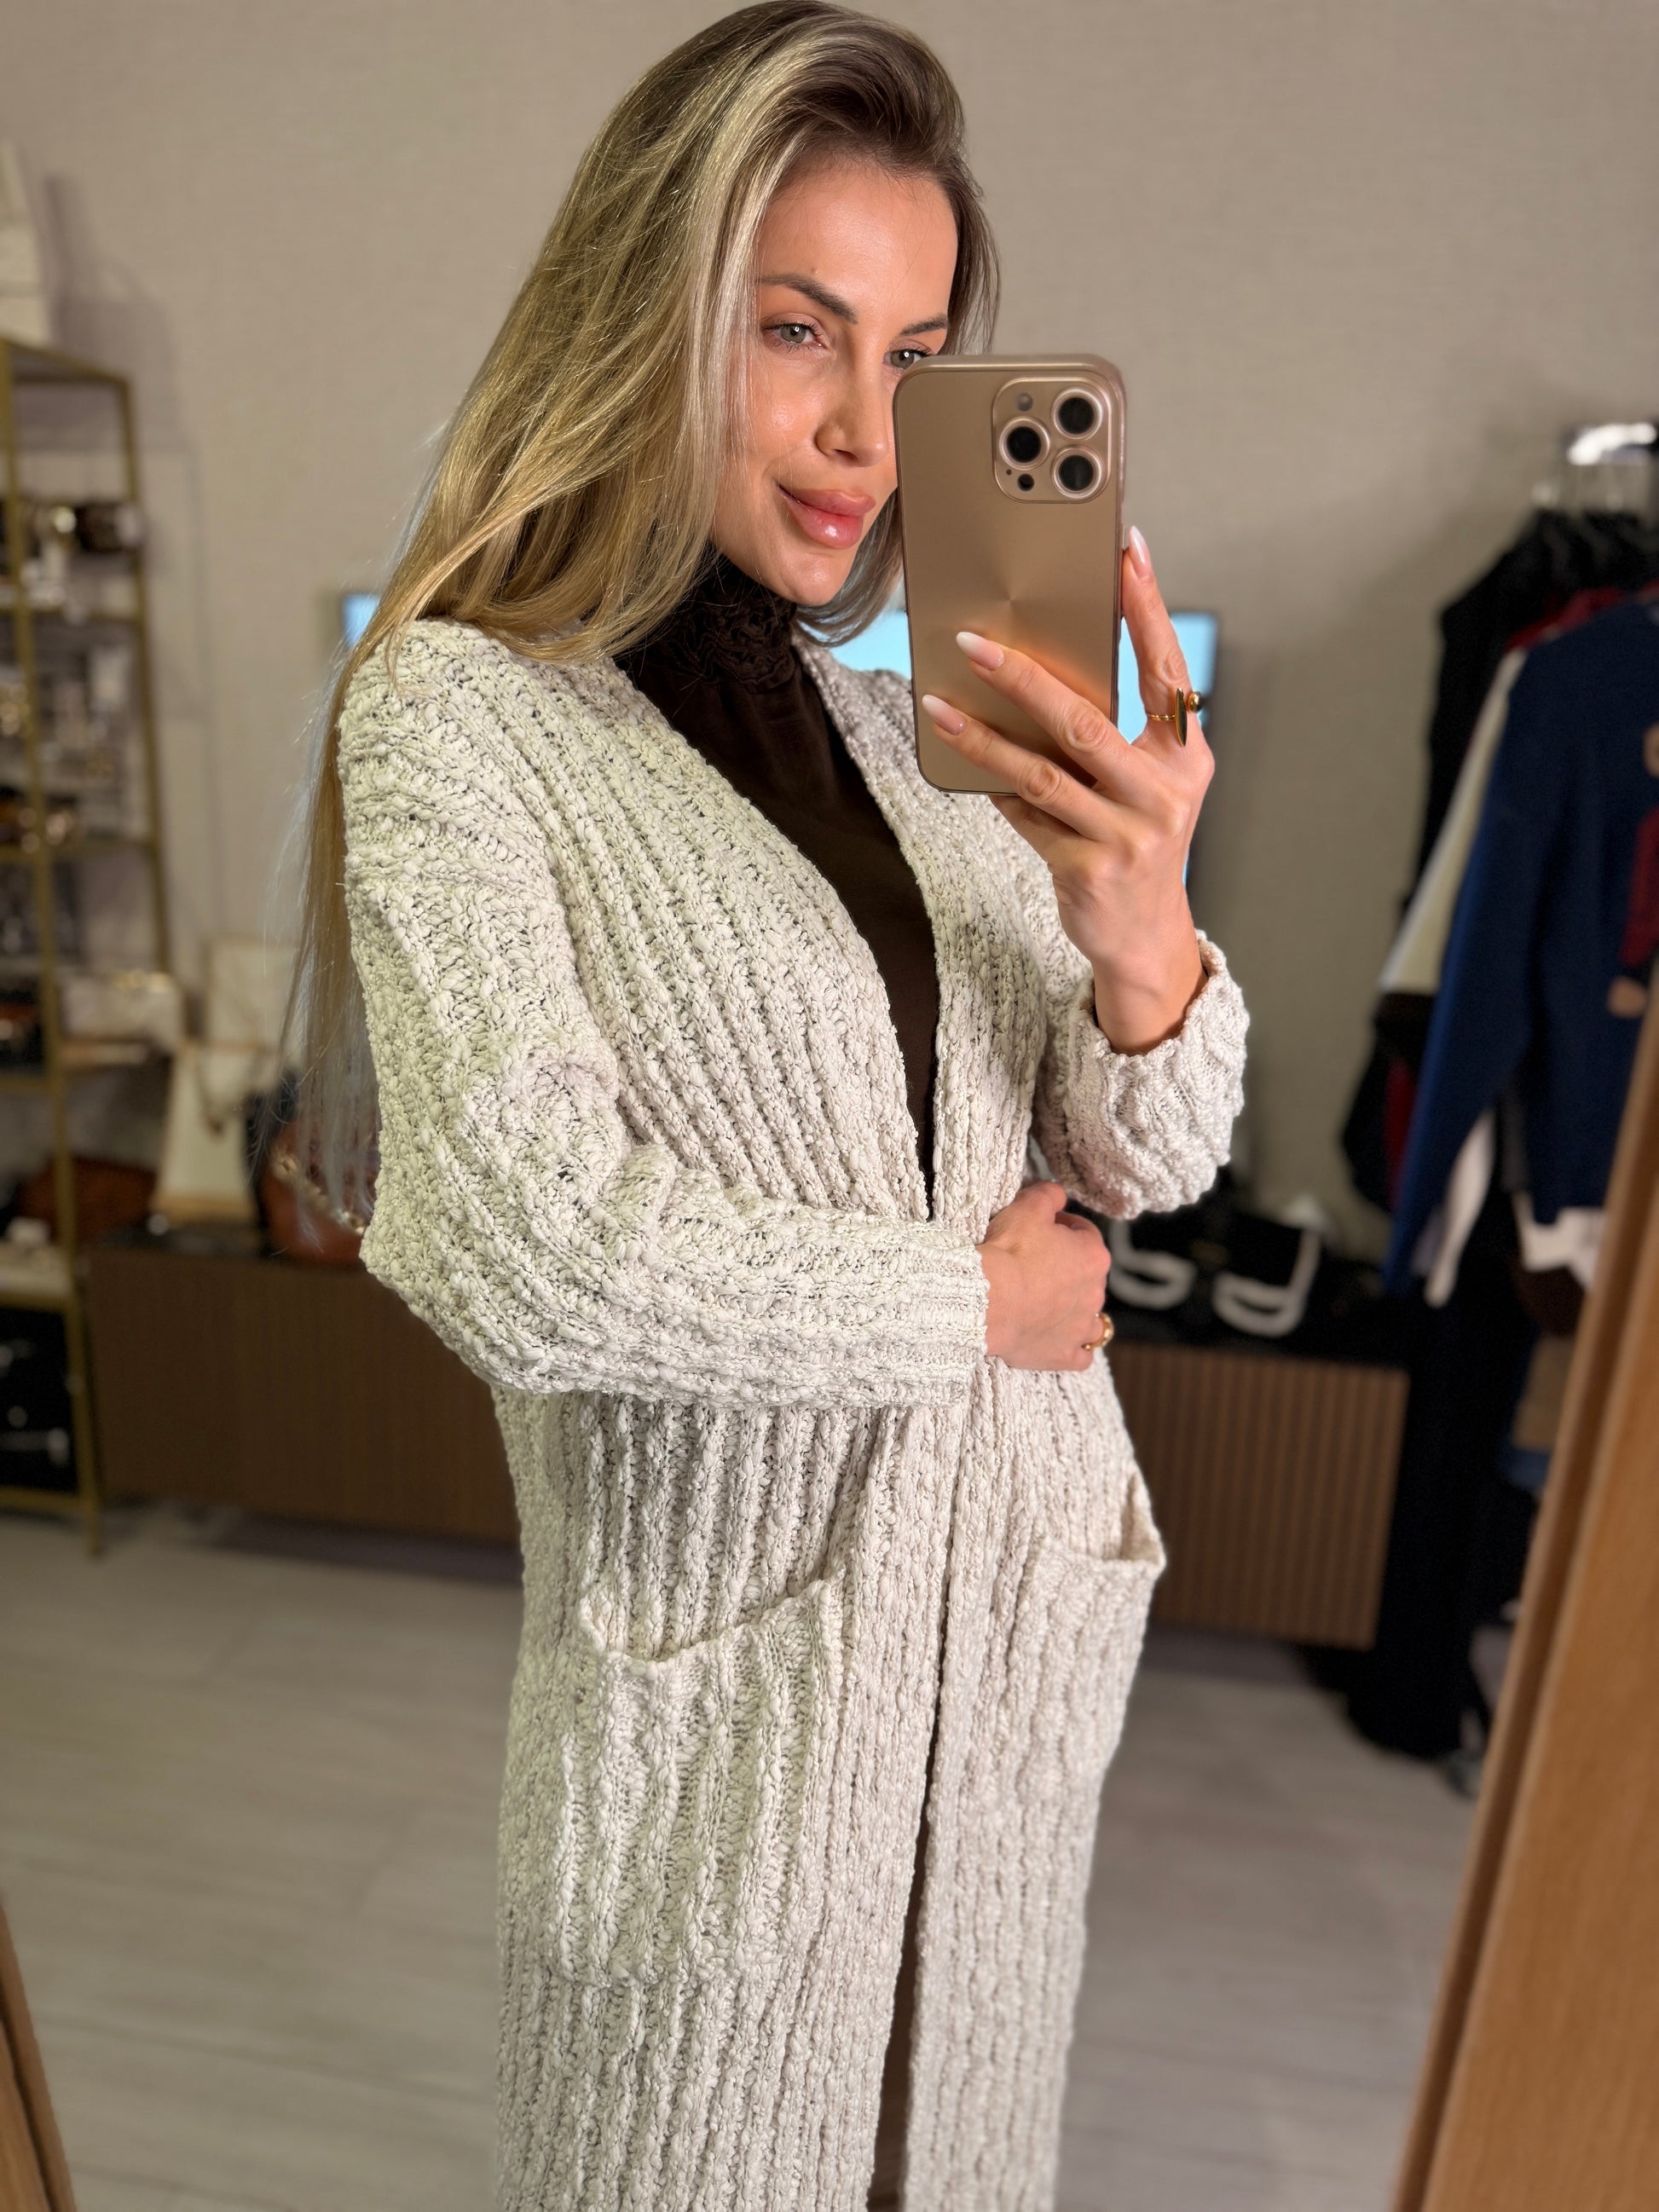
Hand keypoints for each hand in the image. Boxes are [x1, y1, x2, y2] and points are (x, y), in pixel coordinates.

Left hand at [921, 526, 1210, 1051]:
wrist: (1146, 937)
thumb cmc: (1140, 843)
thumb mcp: (1149, 784)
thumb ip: (1118, 733)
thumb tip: (1043, 667)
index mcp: (1187, 755)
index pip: (1166, 668)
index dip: (1147, 609)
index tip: (1125, 552)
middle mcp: (1165, 791)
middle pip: (1085, 722)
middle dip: (1024, 676)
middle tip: (975, 642)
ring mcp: (1128, 834)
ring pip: (1042, 773)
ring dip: (984, 736)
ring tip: (940, 704)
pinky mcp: (1089, 869)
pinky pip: (1027, 817)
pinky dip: (995, 788)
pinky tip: (964, 761)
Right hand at [977, 1182, 1109, 1371]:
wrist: (987, 1299)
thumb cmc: (1009, 1252)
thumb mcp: (1027, 1207)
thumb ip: (1048, 1195)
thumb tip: (1056, 1193)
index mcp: (1093, 1256)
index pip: (1085, 1234)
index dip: (1063, 1227)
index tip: (1042, 1228)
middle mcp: (1095, 1293)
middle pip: (1087, 1277)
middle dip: (1067, 1270)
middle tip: (1034, 1265)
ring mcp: (1081, 1327)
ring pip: (1093, 1320)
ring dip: (1078, 1313)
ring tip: (1052, 1307)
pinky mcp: (1064, 1355)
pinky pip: (1081, 1355)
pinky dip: (1073, 1348)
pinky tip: (1058, 1341)